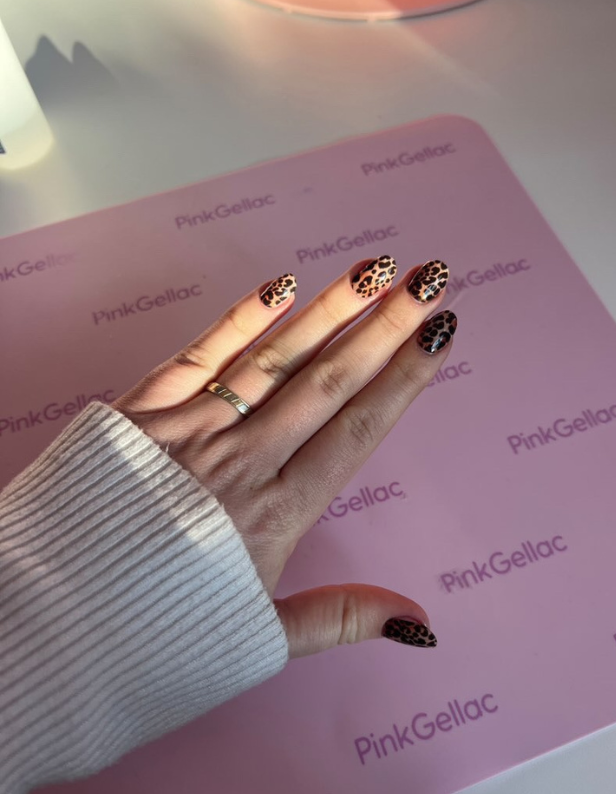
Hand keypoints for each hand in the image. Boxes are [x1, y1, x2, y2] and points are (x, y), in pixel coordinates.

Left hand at [113, 257, 455, 656]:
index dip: (404, 378)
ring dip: (327, 311)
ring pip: (271, 360)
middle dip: (385, 326)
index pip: (357, 430)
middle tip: (428, 277)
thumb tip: (419, 627)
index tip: (441, 334)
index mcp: (276, 514)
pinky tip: (278, 289)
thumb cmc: (158, 639)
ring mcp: (189, 433)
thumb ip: (341, 617)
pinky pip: (197, 359)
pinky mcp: (138, 417)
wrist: (52, 635)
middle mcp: (240, 462)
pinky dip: (237, 322)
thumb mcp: (260, 639)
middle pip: (327, 382)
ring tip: (372, 272)